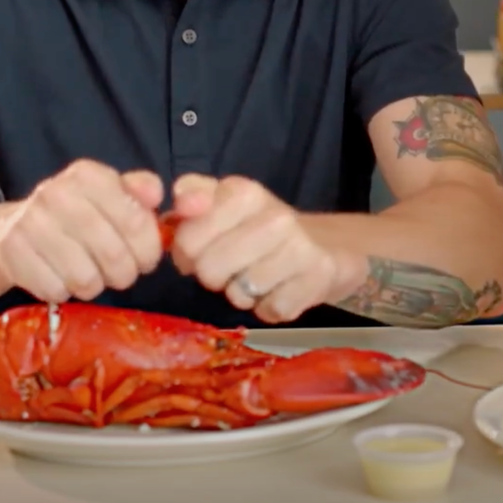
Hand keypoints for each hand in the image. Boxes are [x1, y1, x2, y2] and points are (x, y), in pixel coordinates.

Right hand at [0, 159, 164, 303]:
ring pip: (85, 278)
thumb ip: (138, 191)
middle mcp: (56, 193)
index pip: (136, 221)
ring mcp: (31, 222)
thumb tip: (157, 193)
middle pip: (113, 254)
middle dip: (125, 273)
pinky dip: (65, 291)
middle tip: (122, 273)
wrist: (13, 227)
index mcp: (87, 175)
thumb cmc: (75, 213)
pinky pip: (56, 290)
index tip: (146, 258)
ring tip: (91, 274)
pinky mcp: (12, 252)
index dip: (148, 248)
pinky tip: (62, 277)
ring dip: (95, 284)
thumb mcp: (108, 194)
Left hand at [168, 174, 345, 323]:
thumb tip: (176, 206)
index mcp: (244, 192)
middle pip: (209, 270)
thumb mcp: (224, 201)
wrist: (326, 245)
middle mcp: (275, 217)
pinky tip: (277, 289)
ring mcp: (299, 249)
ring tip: (255, 276)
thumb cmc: (260, 225)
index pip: (188, 238)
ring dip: (240, 293)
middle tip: (229, 265)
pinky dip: (267, 308)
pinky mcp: (316, 281)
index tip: (200, 247)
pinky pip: (268, 311)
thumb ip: (192, 197)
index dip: (185, 251)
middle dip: (212, 274)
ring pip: (238, 294)